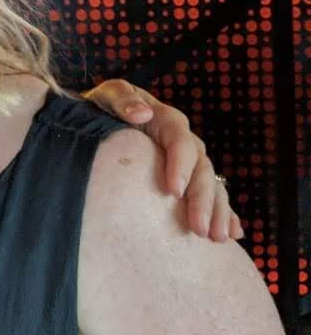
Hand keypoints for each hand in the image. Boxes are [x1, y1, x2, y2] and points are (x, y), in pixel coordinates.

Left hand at [82, 80, 242, 241]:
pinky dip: (226, 214)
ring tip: (217, 238)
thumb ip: (122, 99)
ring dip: (218, 212)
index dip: (181, 166)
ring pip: (212, 186)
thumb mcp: (108, 96)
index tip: (173, 191)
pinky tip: (233, 233)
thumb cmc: (103, 107)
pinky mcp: (190, 179)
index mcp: (167, 121)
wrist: (101, 119)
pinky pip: (214, 196)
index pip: (180, 142)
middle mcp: (185, 143)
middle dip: (202, 200)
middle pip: (202, 169)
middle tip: (198, 228)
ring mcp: (190, 163)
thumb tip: (142, 113)